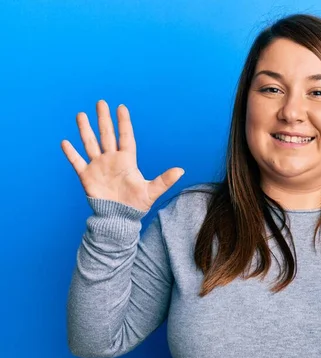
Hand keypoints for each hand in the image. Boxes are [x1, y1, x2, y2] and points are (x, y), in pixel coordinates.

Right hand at [61, 100, 184, 211]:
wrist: (119, 218)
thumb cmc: (136, 205)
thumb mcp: (152, 191)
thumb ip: (165, 180)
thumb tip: (181, 171)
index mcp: (127, 160)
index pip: (125, 137)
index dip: (123, 123)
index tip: (121, 107)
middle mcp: (111, 160)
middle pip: (106, 135)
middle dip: (103, 119)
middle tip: (101, 102)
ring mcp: (98, 167)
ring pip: (90, 144)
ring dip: (85, 130)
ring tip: (81, 114)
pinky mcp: (87, 176)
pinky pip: (77, 162)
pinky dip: (71, 153)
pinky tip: (65, 142)